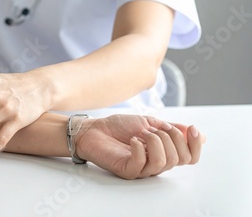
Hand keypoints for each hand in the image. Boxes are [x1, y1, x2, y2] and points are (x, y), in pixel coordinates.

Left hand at [75, 115, 204, 179]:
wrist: (94, 129)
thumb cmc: (119, 127)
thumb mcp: (150, 122)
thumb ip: (172, 128)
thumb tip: (197, 133)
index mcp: (164, 152)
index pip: (190, 158)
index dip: (196, 145)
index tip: (192, 128)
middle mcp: (155, 163)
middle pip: (180, 159)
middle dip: (173, 138)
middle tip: (155, 128)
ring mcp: (141, 168)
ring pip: (163, 162)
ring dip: (156, 141)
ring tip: (142, 134)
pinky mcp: (127, 170)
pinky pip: (142, 164)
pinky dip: (140, 148)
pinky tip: (132, 140)